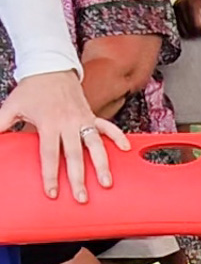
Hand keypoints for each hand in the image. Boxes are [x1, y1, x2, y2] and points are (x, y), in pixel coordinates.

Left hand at [0, 71, 128, 201]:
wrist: (50, 66)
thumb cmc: (31, 88)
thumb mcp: (12, 105)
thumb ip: (1, 124)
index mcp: (48, 123)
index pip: (49, 154)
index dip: (50, 174)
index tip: (52, 192)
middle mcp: (68, 122)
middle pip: (75, 155)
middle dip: (78, 178)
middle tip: (81, 197)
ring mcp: (82, 119)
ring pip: (95, 145)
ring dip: (102, 164)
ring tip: (106, 183)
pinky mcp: (91, 114)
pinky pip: (107, 127)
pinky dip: (117, 137)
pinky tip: (125, 149)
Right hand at [174, 0, 200, 38]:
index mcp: (193, 5)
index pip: (196, 27)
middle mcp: (182, 6)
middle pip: (188, 30)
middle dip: (199, 33)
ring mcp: (177, 8)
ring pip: (182, 31)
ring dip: (193, 32)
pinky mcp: (175, 10)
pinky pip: (179, 26)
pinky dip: (187, 29)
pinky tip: (195, 24)